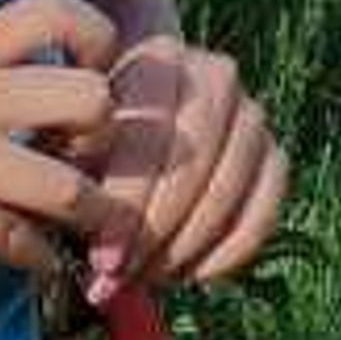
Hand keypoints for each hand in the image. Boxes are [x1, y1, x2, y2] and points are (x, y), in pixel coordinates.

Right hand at [0, 0, 123, 288]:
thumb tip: (50, 110)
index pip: (58, 8)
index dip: (98, 41)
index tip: (93, 78)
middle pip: (91, 97)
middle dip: (111, 142)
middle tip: (90, 165)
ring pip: (70, 186)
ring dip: (90, 219)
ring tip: (78, 230)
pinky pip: (23, 246)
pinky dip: (38, 263)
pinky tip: (29, 263)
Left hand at [65, 21, 290, 305]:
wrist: (137, 108)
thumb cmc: (91, 129)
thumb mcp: (66, 132)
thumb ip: (67, 163)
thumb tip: (77, 214)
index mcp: (159, 60)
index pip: (150, 143)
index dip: (126, 211)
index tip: (102, 263)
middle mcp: (217, 77)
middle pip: (193, 170)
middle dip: (154, 237)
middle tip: (122, 278)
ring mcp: (252, 116)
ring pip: (228, 194)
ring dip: (187, 249)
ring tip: (149, 278)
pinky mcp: (274, 155)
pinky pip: (264, 212)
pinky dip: (231, 253)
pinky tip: (194, 276)